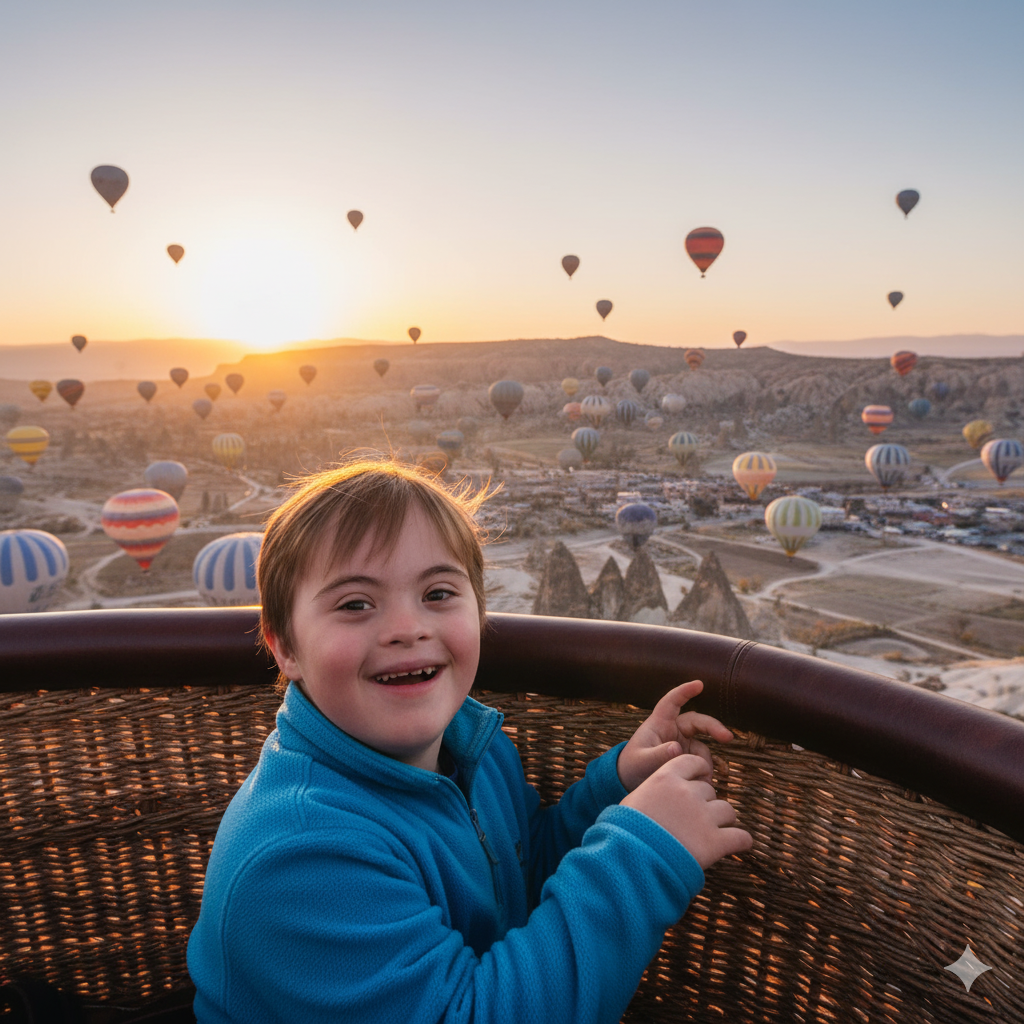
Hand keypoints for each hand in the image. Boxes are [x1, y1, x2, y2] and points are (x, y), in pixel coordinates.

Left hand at [616, 680, 733, 792]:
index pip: (671, 702)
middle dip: (713, 727)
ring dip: (704, 761)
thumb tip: (677, 748)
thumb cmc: (632, 766)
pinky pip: (701, 761)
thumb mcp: (641, 761)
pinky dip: (703, 771)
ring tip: (702, 779)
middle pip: (697, 722)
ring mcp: (682, 743)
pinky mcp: (687, 757)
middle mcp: (673, 730)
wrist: (632, 782)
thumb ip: (657, 755)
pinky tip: (701, 783)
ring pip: (702, 746)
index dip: (685, 691)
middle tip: (727, 737)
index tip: (699, 684)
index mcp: (658, 723)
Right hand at [621, 753, 752, 869]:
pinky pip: (741, 837)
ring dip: (722, 821)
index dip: (699, 773)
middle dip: (705, 803)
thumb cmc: (625, 832)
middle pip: (709, 790)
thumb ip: (653, 792)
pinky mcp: (715, 842)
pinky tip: (736, 846)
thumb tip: (657, 798)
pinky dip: (741, 841)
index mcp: (666, 777)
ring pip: (728, 810)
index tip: (698, 783)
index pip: (694, 762)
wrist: (630, 860)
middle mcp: (688, 792)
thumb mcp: (634, 801)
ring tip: (713, 834)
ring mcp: (703, 816)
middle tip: (694, 821)